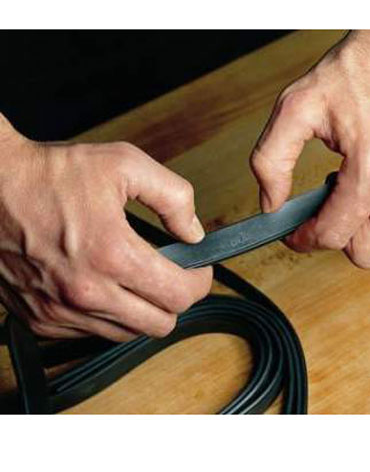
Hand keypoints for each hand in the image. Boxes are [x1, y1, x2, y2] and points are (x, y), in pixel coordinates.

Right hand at [0, 114, 211, 340]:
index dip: (199, 282)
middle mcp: (87, 291)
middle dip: (175, 299)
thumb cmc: (50, 174)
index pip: (179, 294)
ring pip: (128, 333)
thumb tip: (194, 232)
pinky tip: (104, 286)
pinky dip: (108, 315)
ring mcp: (61, 311)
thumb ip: (173, 198)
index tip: (198, 270)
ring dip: (142, 309)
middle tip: (170, 275)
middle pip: (160, 324)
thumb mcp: (124, 165)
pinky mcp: (41, 319)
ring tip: (135, 278)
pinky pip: (92, 333)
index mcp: (112, 253)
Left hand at [251, 30, 369, 267]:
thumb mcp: (296, 108)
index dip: (305, 239)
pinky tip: (369, 171)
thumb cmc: (358, 66)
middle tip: (318, 210)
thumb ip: (271, 162)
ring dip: (359, 220)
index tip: (293, 231)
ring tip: (344, 182)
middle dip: (336, 238)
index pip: (333, 236)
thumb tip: (271, 204)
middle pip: (365, 253)